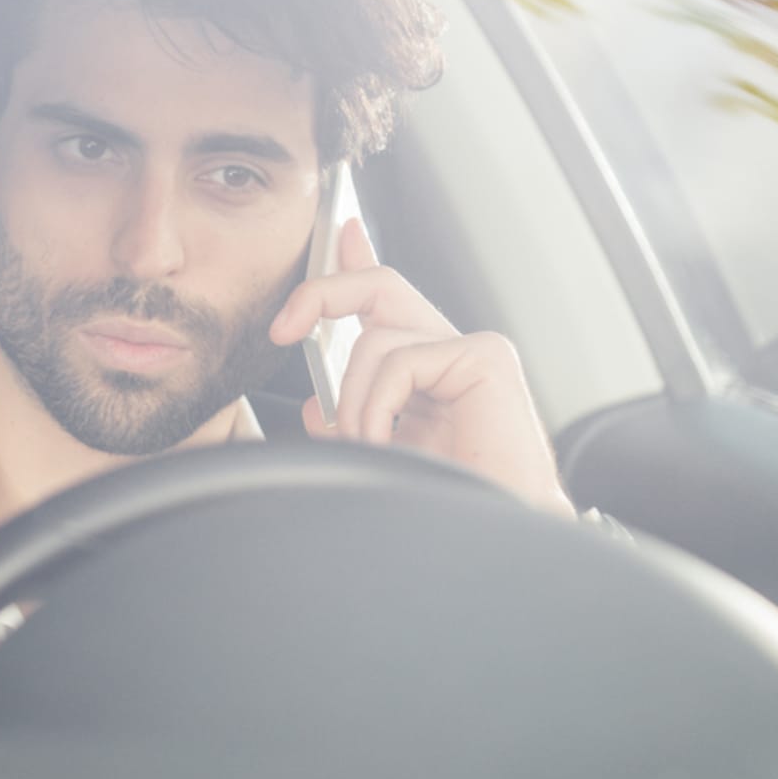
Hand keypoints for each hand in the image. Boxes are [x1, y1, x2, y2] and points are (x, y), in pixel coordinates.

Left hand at [269, 218, 575, 519]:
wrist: (494, 545)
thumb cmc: (449, 508)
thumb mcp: (381, 456)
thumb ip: (352, 422)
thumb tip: (318, 404)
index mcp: (432, 374)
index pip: (390, 304)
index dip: (361, 263)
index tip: (340, 232)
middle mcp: (455, 355)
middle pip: (382, 288)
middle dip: (323, 292)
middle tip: (283, 327)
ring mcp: (475, 352)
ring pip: (377, 338)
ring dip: (354, 400)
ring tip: (368, 446)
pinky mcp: (486, 359)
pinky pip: (400, 360)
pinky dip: (376, 404)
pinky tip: (386, 441)